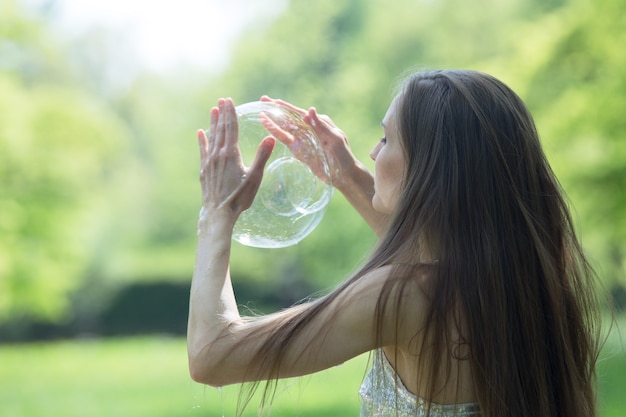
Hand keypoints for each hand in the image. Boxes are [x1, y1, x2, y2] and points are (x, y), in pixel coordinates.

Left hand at [198, 98, 274, 227]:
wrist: (218, 213)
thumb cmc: (239, 197)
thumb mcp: (255, 178)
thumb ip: (262, 157)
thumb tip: (271, 138)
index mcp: (231, 154)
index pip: (231, 128)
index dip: (231, 114)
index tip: (230, 100)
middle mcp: (218, 155)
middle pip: (220, 130)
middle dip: (222, 114)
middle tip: (222, 100)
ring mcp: (209, 162)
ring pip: (211, 137)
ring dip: (213, 123)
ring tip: (213, 110)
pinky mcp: (204, 170)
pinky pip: (203, 150)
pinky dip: (202, 140)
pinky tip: (200, 133)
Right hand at [259, 96, 358, 189]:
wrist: (344, 175)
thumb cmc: (344, 155)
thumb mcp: (335, 138)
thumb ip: (322, 125)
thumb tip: (309, 110)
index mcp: (319, 122)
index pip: (300, 112)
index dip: (286, 106)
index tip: (273, 100)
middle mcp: (309, 129)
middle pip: (290, 117)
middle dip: (276, 109)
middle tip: (262, 100)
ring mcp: (303, 140)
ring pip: (285, 128)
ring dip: (273, 121)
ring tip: (260, 115)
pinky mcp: (299, 151)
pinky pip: (286, 141)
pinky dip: (277, 134)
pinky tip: (268, 129)